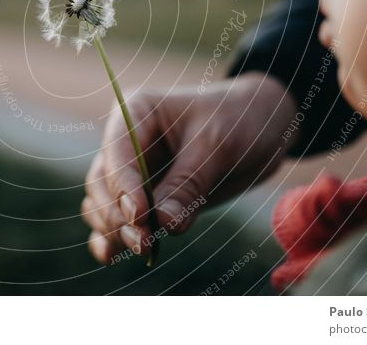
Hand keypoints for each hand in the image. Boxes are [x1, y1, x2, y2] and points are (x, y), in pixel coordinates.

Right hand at [81, 71, 297, 262]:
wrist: (263, 126)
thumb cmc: (239, 120)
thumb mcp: (218, 145)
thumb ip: (189, 183)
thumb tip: (164, 224)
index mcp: (137, 111)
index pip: (117, 153)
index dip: (123, 187)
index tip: (140, 217)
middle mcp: (126, 140)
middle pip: (103, 182)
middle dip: (118, 214)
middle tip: (144, 243)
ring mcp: (133, 169)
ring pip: (103, 203)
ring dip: (115, 228)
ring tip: (143, 249)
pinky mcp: (144, 196)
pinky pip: (116, 217)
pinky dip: (111, 236)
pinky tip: (110, 255)